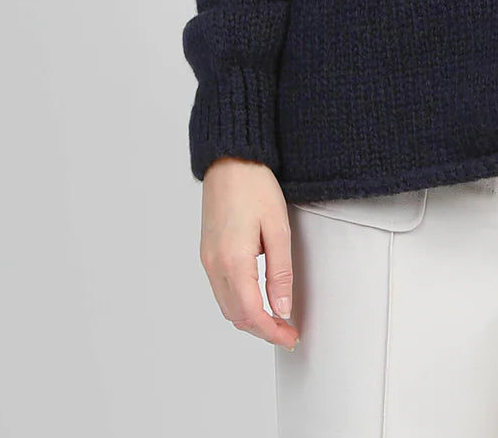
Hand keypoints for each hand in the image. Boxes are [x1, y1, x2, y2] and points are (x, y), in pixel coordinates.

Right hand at [200, 157, 299, 349]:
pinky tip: (256, 298)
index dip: (272, 332)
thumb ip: (280, 272)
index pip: (251, 314)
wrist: (229, 160)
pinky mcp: (207, 253)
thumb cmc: (254, 185)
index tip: (290, 337)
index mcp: (233, 260)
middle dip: (262, 330)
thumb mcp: (278, 228)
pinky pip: (221, 290)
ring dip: (249, 318)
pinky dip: (238, 303)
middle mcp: (215, 265)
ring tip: (276, 318)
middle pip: (236, 316)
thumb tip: (282, 308)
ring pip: (226, 306)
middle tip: (287, 332)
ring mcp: (208, 260)